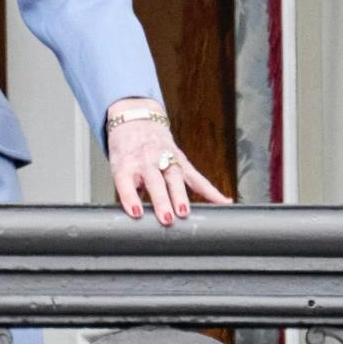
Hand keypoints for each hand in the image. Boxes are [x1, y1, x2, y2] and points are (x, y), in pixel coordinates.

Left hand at [105, 113, 230, 225]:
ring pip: (175, 178)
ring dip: (180, 196)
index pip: (126, 181)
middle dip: (161, 200)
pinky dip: (211, 191)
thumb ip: (128, 193)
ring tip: (184, 213)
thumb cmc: (127, 154)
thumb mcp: (119, 170)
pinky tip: (223, 201)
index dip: (130, 197)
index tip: (136, 213)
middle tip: (167, 218)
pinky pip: (197, 178)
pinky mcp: (181, 161)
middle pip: (155, 181)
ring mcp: (165, 159)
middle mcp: (146, 161)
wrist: (137, 123)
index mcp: (126, 164)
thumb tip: (136, 220)